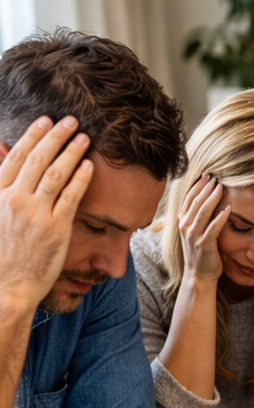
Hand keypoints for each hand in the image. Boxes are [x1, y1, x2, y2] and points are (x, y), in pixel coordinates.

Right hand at [0, 117, 93, 311]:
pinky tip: (89, 166)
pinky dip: (80, 179)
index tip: (45, 121)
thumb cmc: (2, 254)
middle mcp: (14, 200)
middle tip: (71, 120)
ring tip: (84, 137)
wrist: (6, 287)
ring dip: (71, 152)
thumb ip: (0, 187)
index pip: (16, 157)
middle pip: (37, 160)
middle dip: (55, 136)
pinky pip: (70, 198)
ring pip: (55, 174)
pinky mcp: (55, 229)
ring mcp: (35, 214)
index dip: (32, 136)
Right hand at [178, 174, 228, 281]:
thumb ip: (199, 216)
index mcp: (183, 220)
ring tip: (221, 187)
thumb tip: (210, 197)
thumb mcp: (196, 230)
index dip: (198, 185)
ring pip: (203, 211)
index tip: (208, 174)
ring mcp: (193, 235)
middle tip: (216, 176)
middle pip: (196, 201)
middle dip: (206, 187)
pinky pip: (213, 228)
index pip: (189, 197)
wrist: (198, 274)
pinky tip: (228, 208)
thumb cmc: (201, 251)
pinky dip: (220, 217)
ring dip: (213, 198)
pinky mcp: (204, 244)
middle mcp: (185, 226)